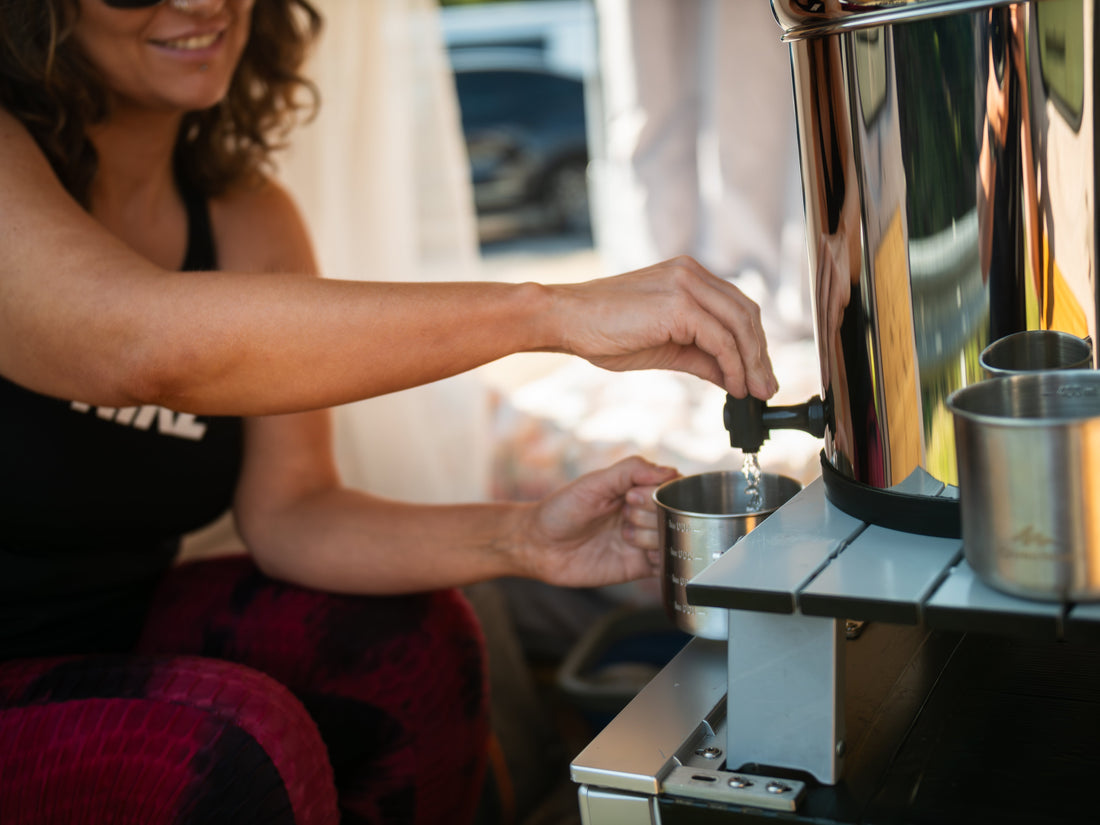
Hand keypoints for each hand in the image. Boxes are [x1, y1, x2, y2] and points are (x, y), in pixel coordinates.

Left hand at [517, 456, 678, 586]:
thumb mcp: (593, 483)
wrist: (538, 546)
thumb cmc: (560, 510)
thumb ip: (631, 471)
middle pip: (673, 512)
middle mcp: (642, 514)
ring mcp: (641, 541)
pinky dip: (662, 560)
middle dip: (652, 514)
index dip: (658, 492)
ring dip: (652, 536)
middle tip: (626, 516)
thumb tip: (669, 472)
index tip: (632, 496)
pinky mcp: (637, 566)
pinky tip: (640, 554)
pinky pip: (666, 565)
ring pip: (671, 538)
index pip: (670, 486)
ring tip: (624, 537)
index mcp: (634, 490)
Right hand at [550, 256, 777, 399]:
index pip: (736, 307)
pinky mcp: (678, 304)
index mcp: (687, 276)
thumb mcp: (663, 347)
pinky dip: (733, 365)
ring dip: (752, 363)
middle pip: (746, 313)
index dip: (753, 343)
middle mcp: (691, 273)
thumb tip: (731, 378)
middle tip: (767, 388)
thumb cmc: (602, 331)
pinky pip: (720, 339)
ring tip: (756, 392)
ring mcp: (686, 284)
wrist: (565, 320)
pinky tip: (734, 386)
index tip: (758, 374)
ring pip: (740, 325)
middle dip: (760, 355)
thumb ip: (700, 357)